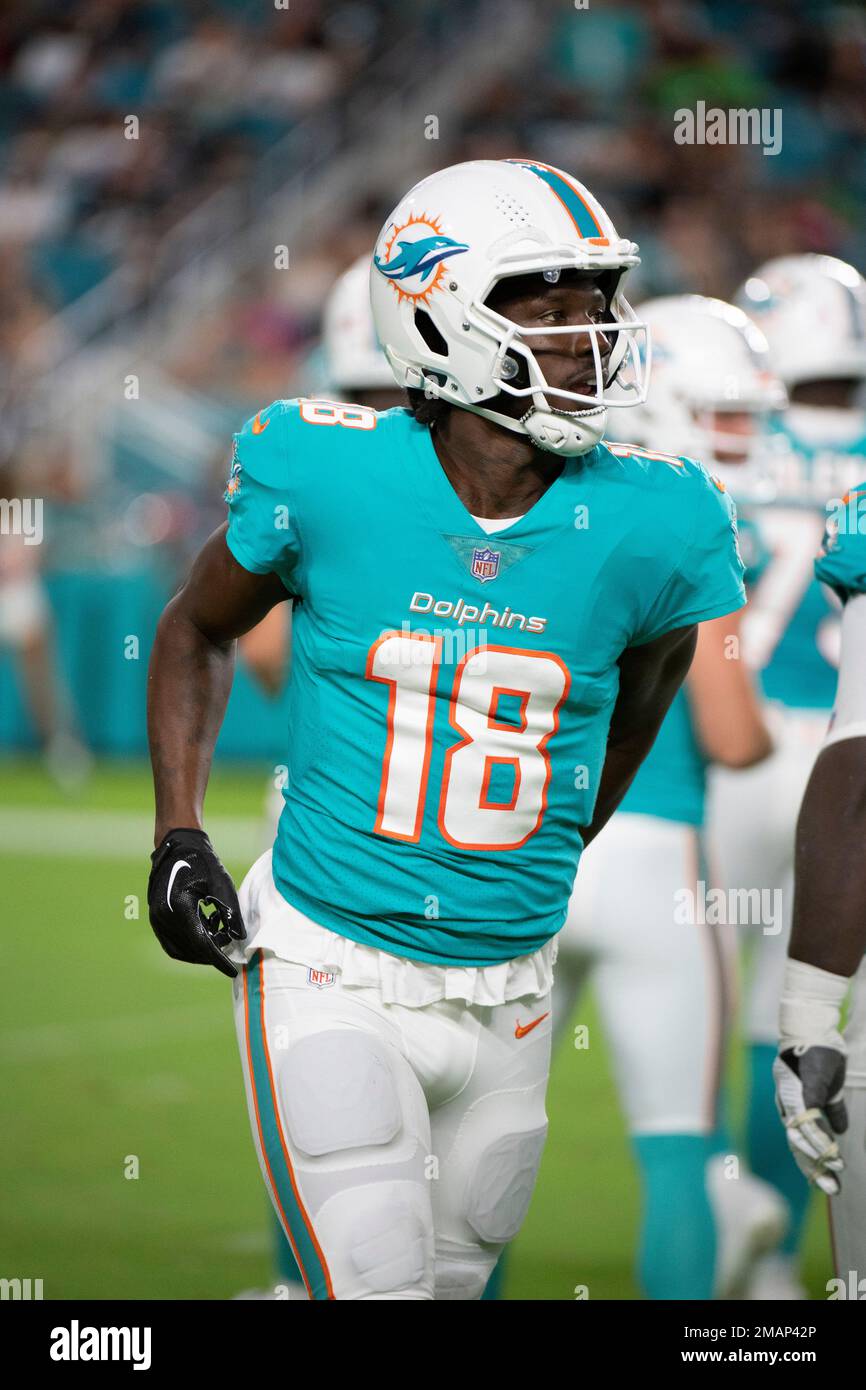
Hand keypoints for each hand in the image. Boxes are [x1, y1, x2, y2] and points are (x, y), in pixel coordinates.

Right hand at [148, 828, 245, 978]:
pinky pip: (171, 943)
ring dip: (200, 950)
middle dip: (211, 953)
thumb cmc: (203, 862)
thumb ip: (230, 912)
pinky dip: (189, 945)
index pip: (201, 943)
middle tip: (229, 944)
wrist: (179, 847)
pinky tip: (205, 934)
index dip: (217, 959)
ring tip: (218, 934)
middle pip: (190, 949)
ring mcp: (156, 918)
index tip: (232, 969)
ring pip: (180, 949)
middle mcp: (163, 915)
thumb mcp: (222, 884)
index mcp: (179, 906)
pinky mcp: (155, 918)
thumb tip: (239, 938)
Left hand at [773, 1045, 846, 1194]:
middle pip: (796, 1146)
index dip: (812, 1163)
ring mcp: (792, 1097)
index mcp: (793, 1106)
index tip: (828, 1182)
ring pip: (799, 1137)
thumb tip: (840, 1130)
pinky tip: (833, 1152)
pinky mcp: (802, 1089)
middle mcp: (787, 1105)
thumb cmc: (821, 1054)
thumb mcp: (829, 1086)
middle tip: (833, 1189)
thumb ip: (831, 1109)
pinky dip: (820, 1139)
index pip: (799, 1142)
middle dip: (814, 1169)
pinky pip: (808, 1120)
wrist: (814, 1027)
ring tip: (837, 1171)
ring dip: (818, 1157)